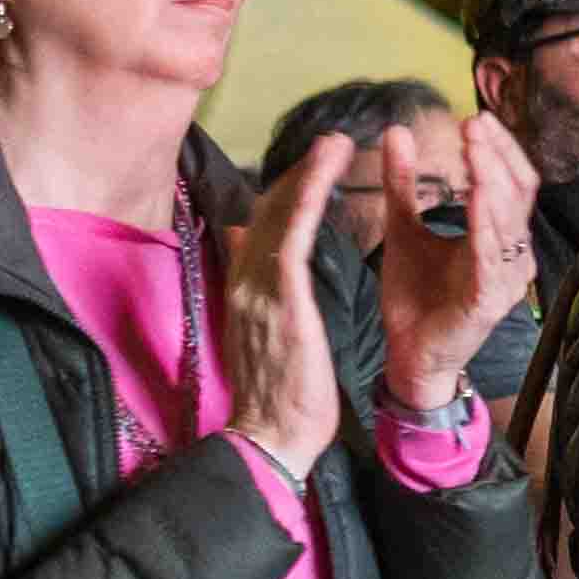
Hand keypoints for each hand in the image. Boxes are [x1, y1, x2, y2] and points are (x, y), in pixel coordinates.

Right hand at [217, 143, 350, 478]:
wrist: (270, 439)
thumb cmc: (278, 395)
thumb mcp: (266, 333)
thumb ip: (259, 291)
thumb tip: (251, 248)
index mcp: (245, 289)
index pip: (263, 227)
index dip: (287, 192)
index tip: (312, 166)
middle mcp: (245, 282)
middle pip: (268, 212)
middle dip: (298, 173)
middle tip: (330, 140)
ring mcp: (258, 291)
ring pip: (279, 218)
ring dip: (306, 175)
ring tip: (334, 143)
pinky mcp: (280, 304)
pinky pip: (291, 243)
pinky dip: (306, 205)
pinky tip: (323, 178)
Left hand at [371, 108, 537, 410]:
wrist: (409, 353)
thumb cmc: (415, 297)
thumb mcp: (403, 228)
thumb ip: (402, 183)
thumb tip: (397, 131)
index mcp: (497, 236)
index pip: (512, 180)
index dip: (498, 148)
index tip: (475, 118)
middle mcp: (512, 255)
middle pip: (518, 192)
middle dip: (496, 154)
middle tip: (474, 124)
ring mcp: (505, 278)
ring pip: (509, 218)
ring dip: (491, 178)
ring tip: (474, 147)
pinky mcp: (489, 299)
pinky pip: (492, 255)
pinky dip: (484, 222)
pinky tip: (473, 193)